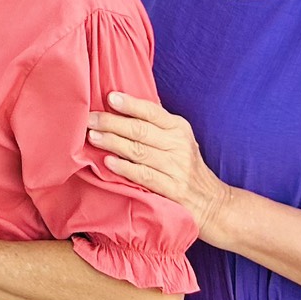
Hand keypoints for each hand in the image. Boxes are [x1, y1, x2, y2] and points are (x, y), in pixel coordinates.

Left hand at [87, 91, 234, 241]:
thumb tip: (117, 109)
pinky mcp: (172, 189)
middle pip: (140, 130)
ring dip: (113, 143)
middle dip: (111, 123)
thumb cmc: (185, 166)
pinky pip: (144, 175)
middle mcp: (178, 145)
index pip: (152, 112)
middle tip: (89, 119)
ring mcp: (176, 168)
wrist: (212, 202)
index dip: (131, 104)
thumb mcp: (178, 140)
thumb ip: (154, 126)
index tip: (110, 98)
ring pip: (139, 151)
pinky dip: (124, 168)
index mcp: (179, 128)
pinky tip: (108, 162)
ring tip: (92, 137)